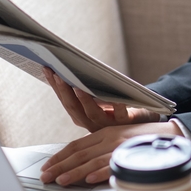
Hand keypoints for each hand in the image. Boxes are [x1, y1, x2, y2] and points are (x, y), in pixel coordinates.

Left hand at [39, 120, 184, 185]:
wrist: (171, 133)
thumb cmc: (143, 138)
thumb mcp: (118, 137)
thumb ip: (101, 146)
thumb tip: (82, 164)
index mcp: (104, 132)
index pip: (76, 144)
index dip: (60, 156)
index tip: (47, 166)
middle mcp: (110, 136)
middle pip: (80, 152)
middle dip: (60, 166)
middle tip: (46, 177)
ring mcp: (120, 145)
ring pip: (93, 159)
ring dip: (75, 171)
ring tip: (61, 181)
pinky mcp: (132, 153)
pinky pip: (114, 164)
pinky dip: (101, 172)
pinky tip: (90, 179)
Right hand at [43, 67, 159, 132]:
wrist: (143, 120)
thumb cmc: (119, 105)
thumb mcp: (100, 97)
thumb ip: (85, 87)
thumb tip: (67, 65)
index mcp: (83, 117)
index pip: (65, 101)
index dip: (55, 86)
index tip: (47, 69)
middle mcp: (92, 124)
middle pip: (74, 108)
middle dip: (64, 90)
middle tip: (57, 74)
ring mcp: (108, 125)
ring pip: (92, 114)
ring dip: (84, 99)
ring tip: (77, 85)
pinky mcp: (126, 123)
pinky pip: (120, 115)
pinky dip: (117, 107)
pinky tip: (116, 99)